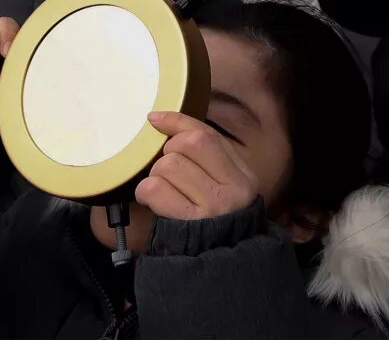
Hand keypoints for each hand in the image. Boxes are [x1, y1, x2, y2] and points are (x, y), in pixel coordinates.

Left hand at [135, 111, 259, 220]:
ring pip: (167, 165)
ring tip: (163, 192)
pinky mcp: (189, 223)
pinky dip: (146, 192)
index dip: (176, 122)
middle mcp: (232, 189)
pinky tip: (154, 202)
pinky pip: (154, 188)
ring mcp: (212, 207)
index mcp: (243, 176)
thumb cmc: (213, 222)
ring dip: (155, 176)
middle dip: (166, 154)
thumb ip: (206, 157)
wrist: (218, 269)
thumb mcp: (224, 188)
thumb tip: (162, 121)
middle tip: (167, 173)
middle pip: (185, 146)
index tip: (154, 119)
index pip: (206, 135)